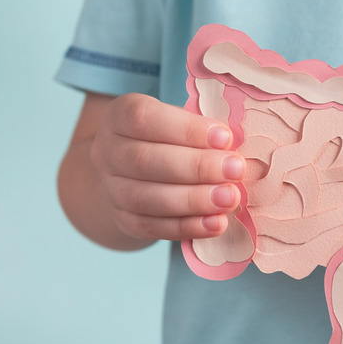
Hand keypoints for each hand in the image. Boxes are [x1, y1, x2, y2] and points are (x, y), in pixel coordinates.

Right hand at [88, 93, 245, 241]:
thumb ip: (201, 130)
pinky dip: (187, 227)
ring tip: (230, 199)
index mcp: (119, 116)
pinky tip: (216, 224)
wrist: (131, 173)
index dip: (186, 129)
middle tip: (236, 171)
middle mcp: (107, 151)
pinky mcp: (122, 219)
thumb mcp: (179, 121)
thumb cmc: (168, 139)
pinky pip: (151, 227)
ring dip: (193, 200)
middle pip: (144, 160)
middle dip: (196, 167)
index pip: (143, 118)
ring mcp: (111, 188)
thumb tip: (235, 146)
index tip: (225, 137)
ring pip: (146, 198)